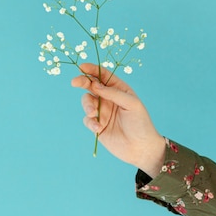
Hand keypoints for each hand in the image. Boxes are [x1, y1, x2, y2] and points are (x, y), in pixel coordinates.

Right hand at [71, 63, 165, 177]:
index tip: (82, 67)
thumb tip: (95, 85)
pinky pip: (87, 119)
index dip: (92, 69)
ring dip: (87, 106)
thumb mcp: (132, 104)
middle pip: (91, 85)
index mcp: (119, 90)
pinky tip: (98, 128)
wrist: (140, 148)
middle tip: (74, 82)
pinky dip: (91, 122)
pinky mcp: (96, 125)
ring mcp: (101, 111)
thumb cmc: (141, 124)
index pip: (103, 76)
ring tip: (93, 114)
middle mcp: (108, 98)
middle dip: (82, 82)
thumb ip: (113, 93)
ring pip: (86, 102)